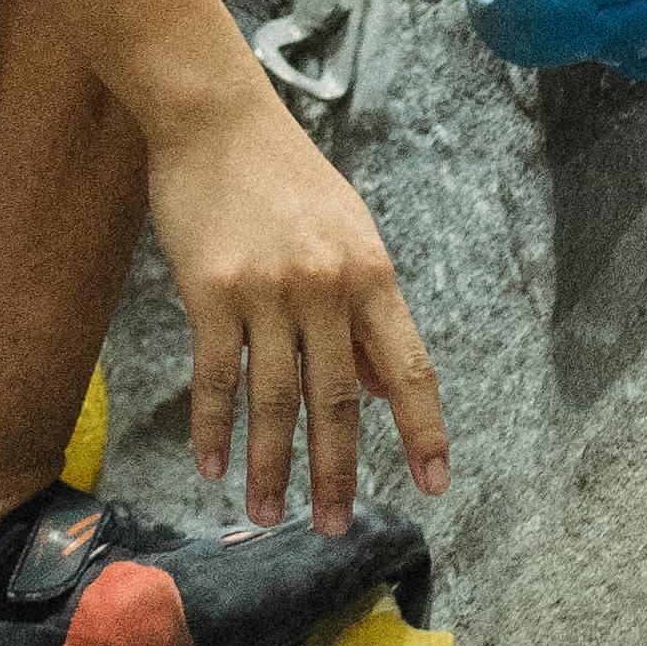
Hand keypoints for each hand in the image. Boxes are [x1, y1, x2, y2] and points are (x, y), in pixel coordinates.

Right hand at [149, 79, 451, 531]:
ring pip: (275, 401)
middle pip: (338, 400)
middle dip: (338, 472)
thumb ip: (366, 314)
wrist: (217, 118)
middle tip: (335, 527)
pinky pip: (216, 376)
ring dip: (272, 467)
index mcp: (371, 274)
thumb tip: (384, 389)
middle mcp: (327, 286)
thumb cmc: (285, 177)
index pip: (409, 368)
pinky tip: (213, 467)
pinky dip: (215, 428)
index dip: (424, 430)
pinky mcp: (211, 291)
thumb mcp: (349, 234)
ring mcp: (267, 290)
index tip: (435, 483)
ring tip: (269, 515)